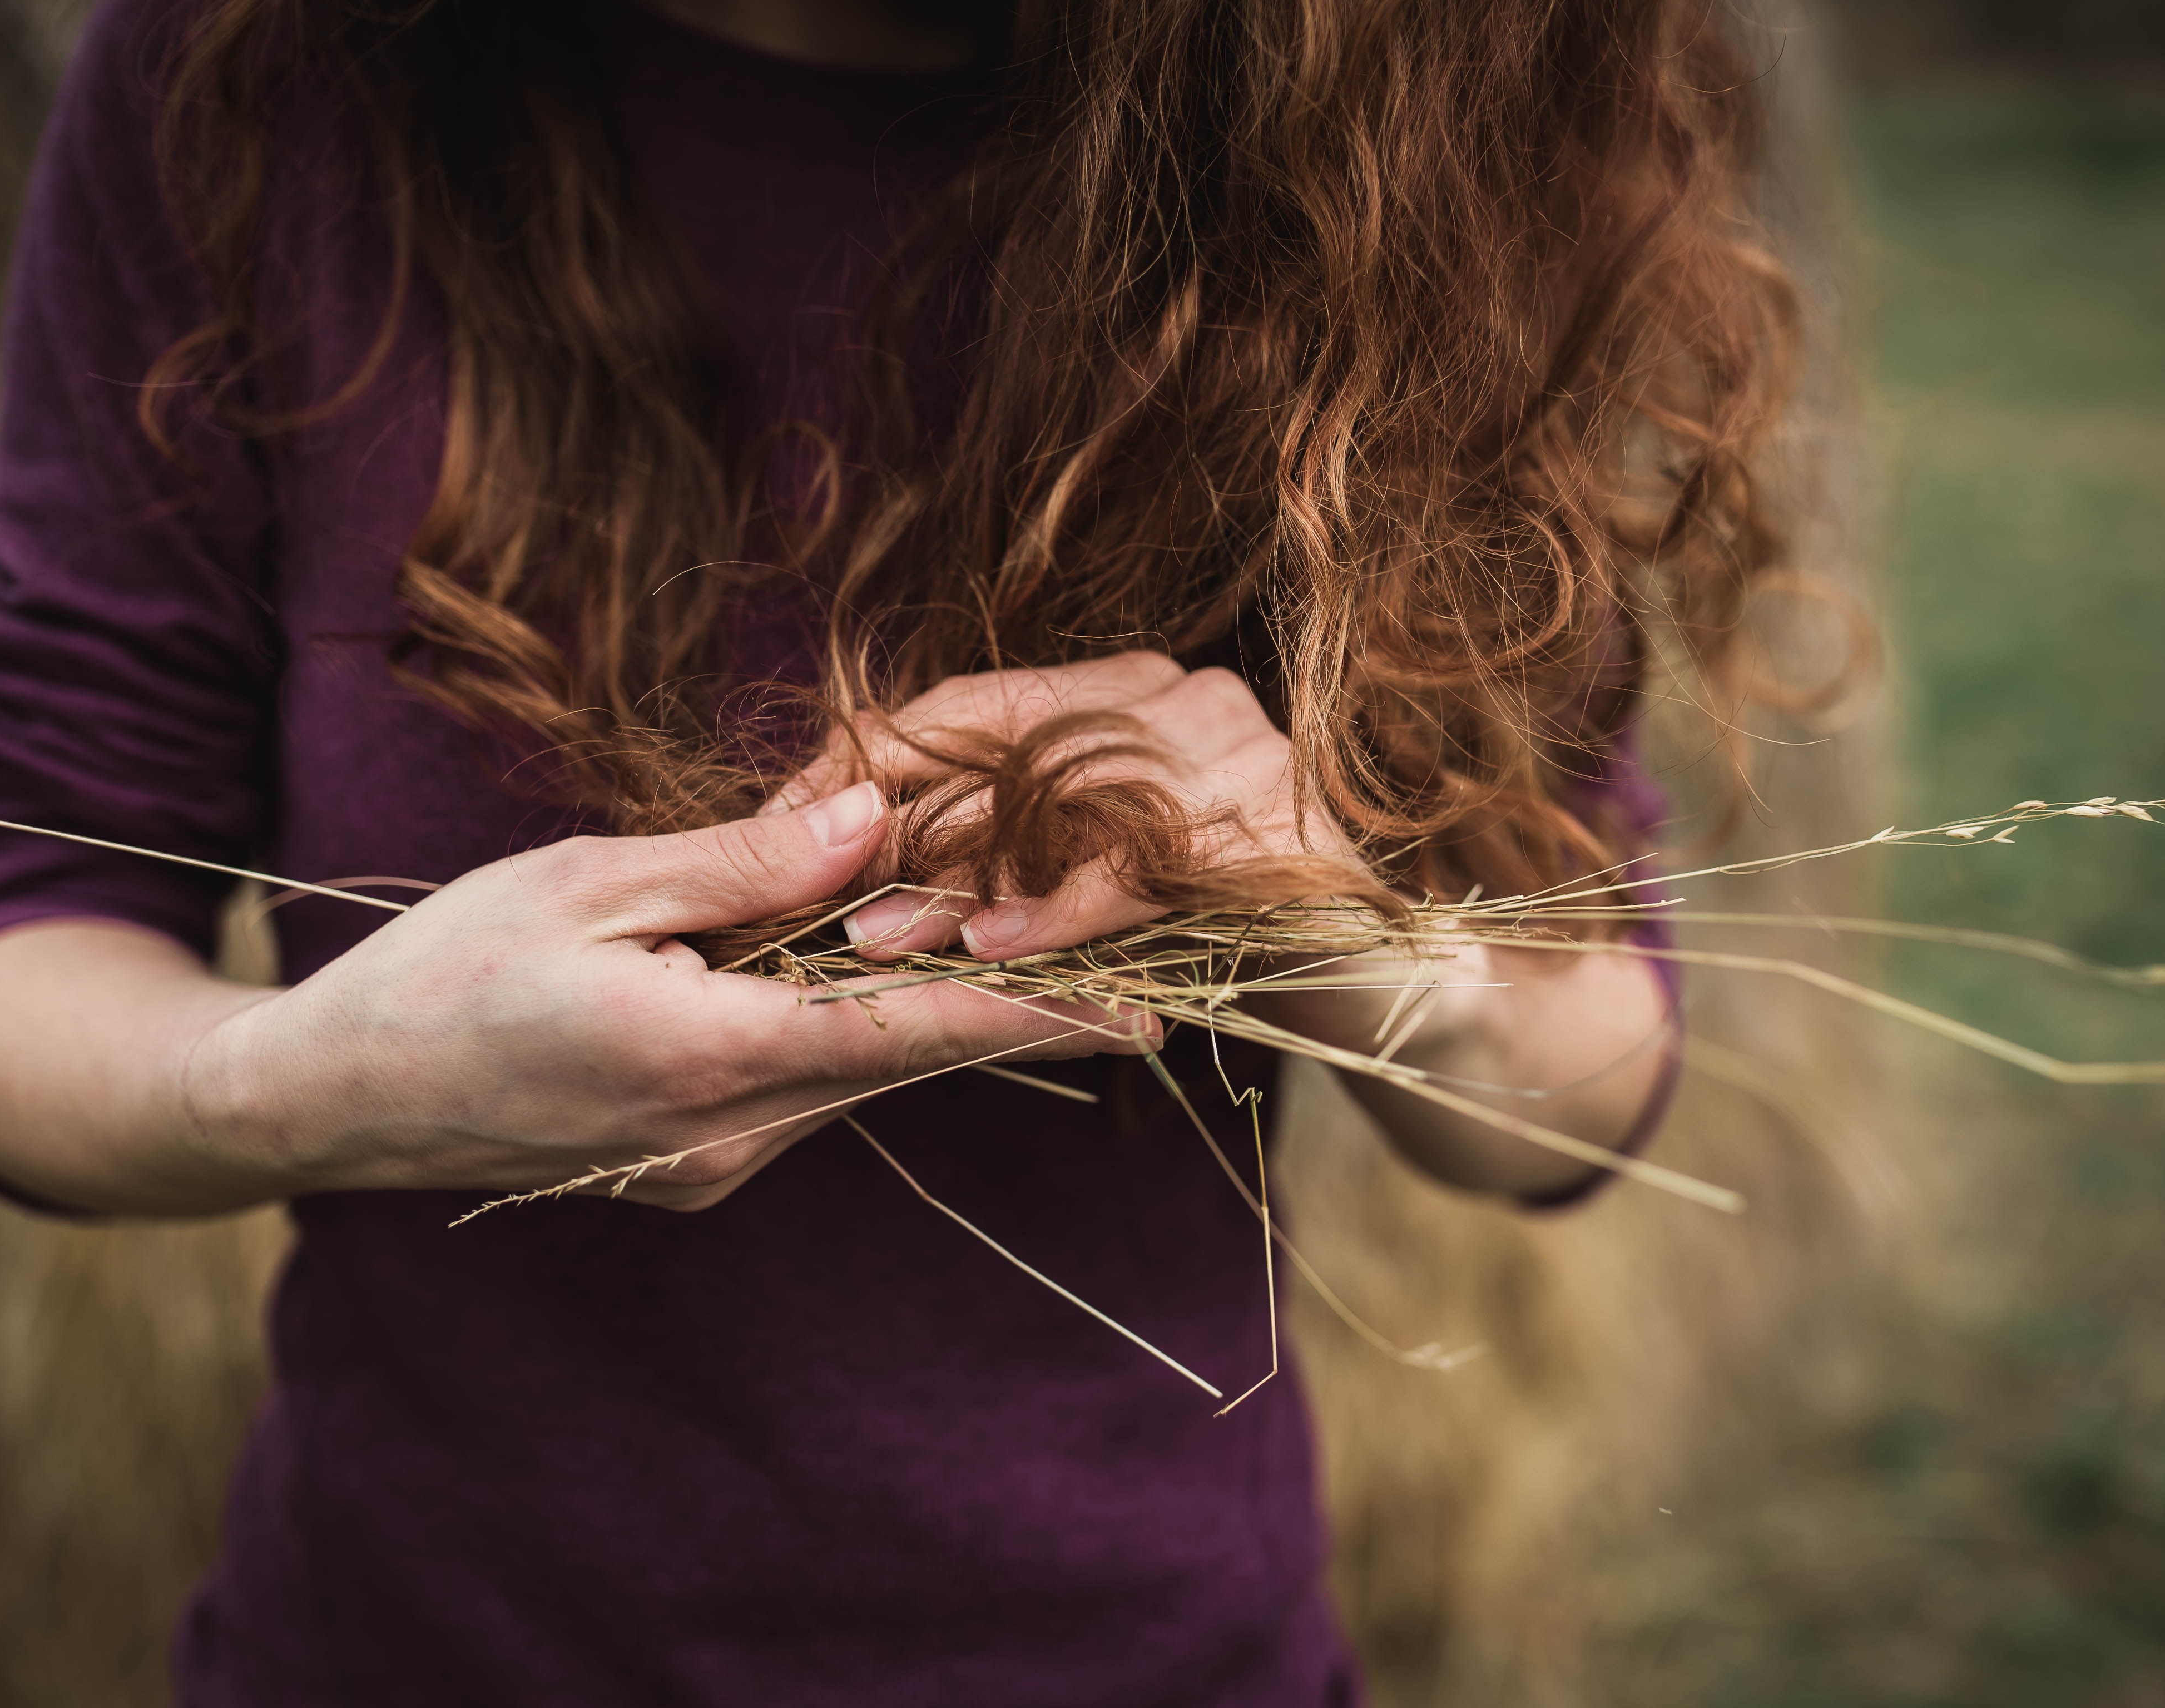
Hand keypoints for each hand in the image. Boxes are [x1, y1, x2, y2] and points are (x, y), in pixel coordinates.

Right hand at [187, 783, 1157, 1209]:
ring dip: (921, 1009)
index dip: (1038, 1015)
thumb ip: (745, 862)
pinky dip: (845, 1031)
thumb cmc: (443, 968)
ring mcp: (711, 1168)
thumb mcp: (588, 883)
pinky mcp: (692, 1170)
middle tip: (1127, 956)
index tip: (1149, 1012)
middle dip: (1009, 1001)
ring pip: (857, 1075)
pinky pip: (803, 1090)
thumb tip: (880, 824)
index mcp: (706, 1057)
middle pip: (905, 1058)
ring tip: (998, 935)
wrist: (337, 1098)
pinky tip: (852, 968)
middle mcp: (728, 1137)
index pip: (912, 1034)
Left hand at [774, 652, 1357, 962]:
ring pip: (1069, 813)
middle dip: (901, 835)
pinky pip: (1150, 870)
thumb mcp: (1077, 878)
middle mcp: (1189, 700)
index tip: (774, 827)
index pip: (968, 707)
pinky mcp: (1291, 835)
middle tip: (813, 903)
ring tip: (881, 942)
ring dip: (965, 886)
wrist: (1389, 991)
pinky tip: (997, 950)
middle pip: (1010, 754)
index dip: (864, 765)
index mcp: (1128, 690)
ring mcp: (1248, 757)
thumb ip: (986, 842)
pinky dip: (1065, 914)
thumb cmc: (1212, 940)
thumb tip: (830, 843)